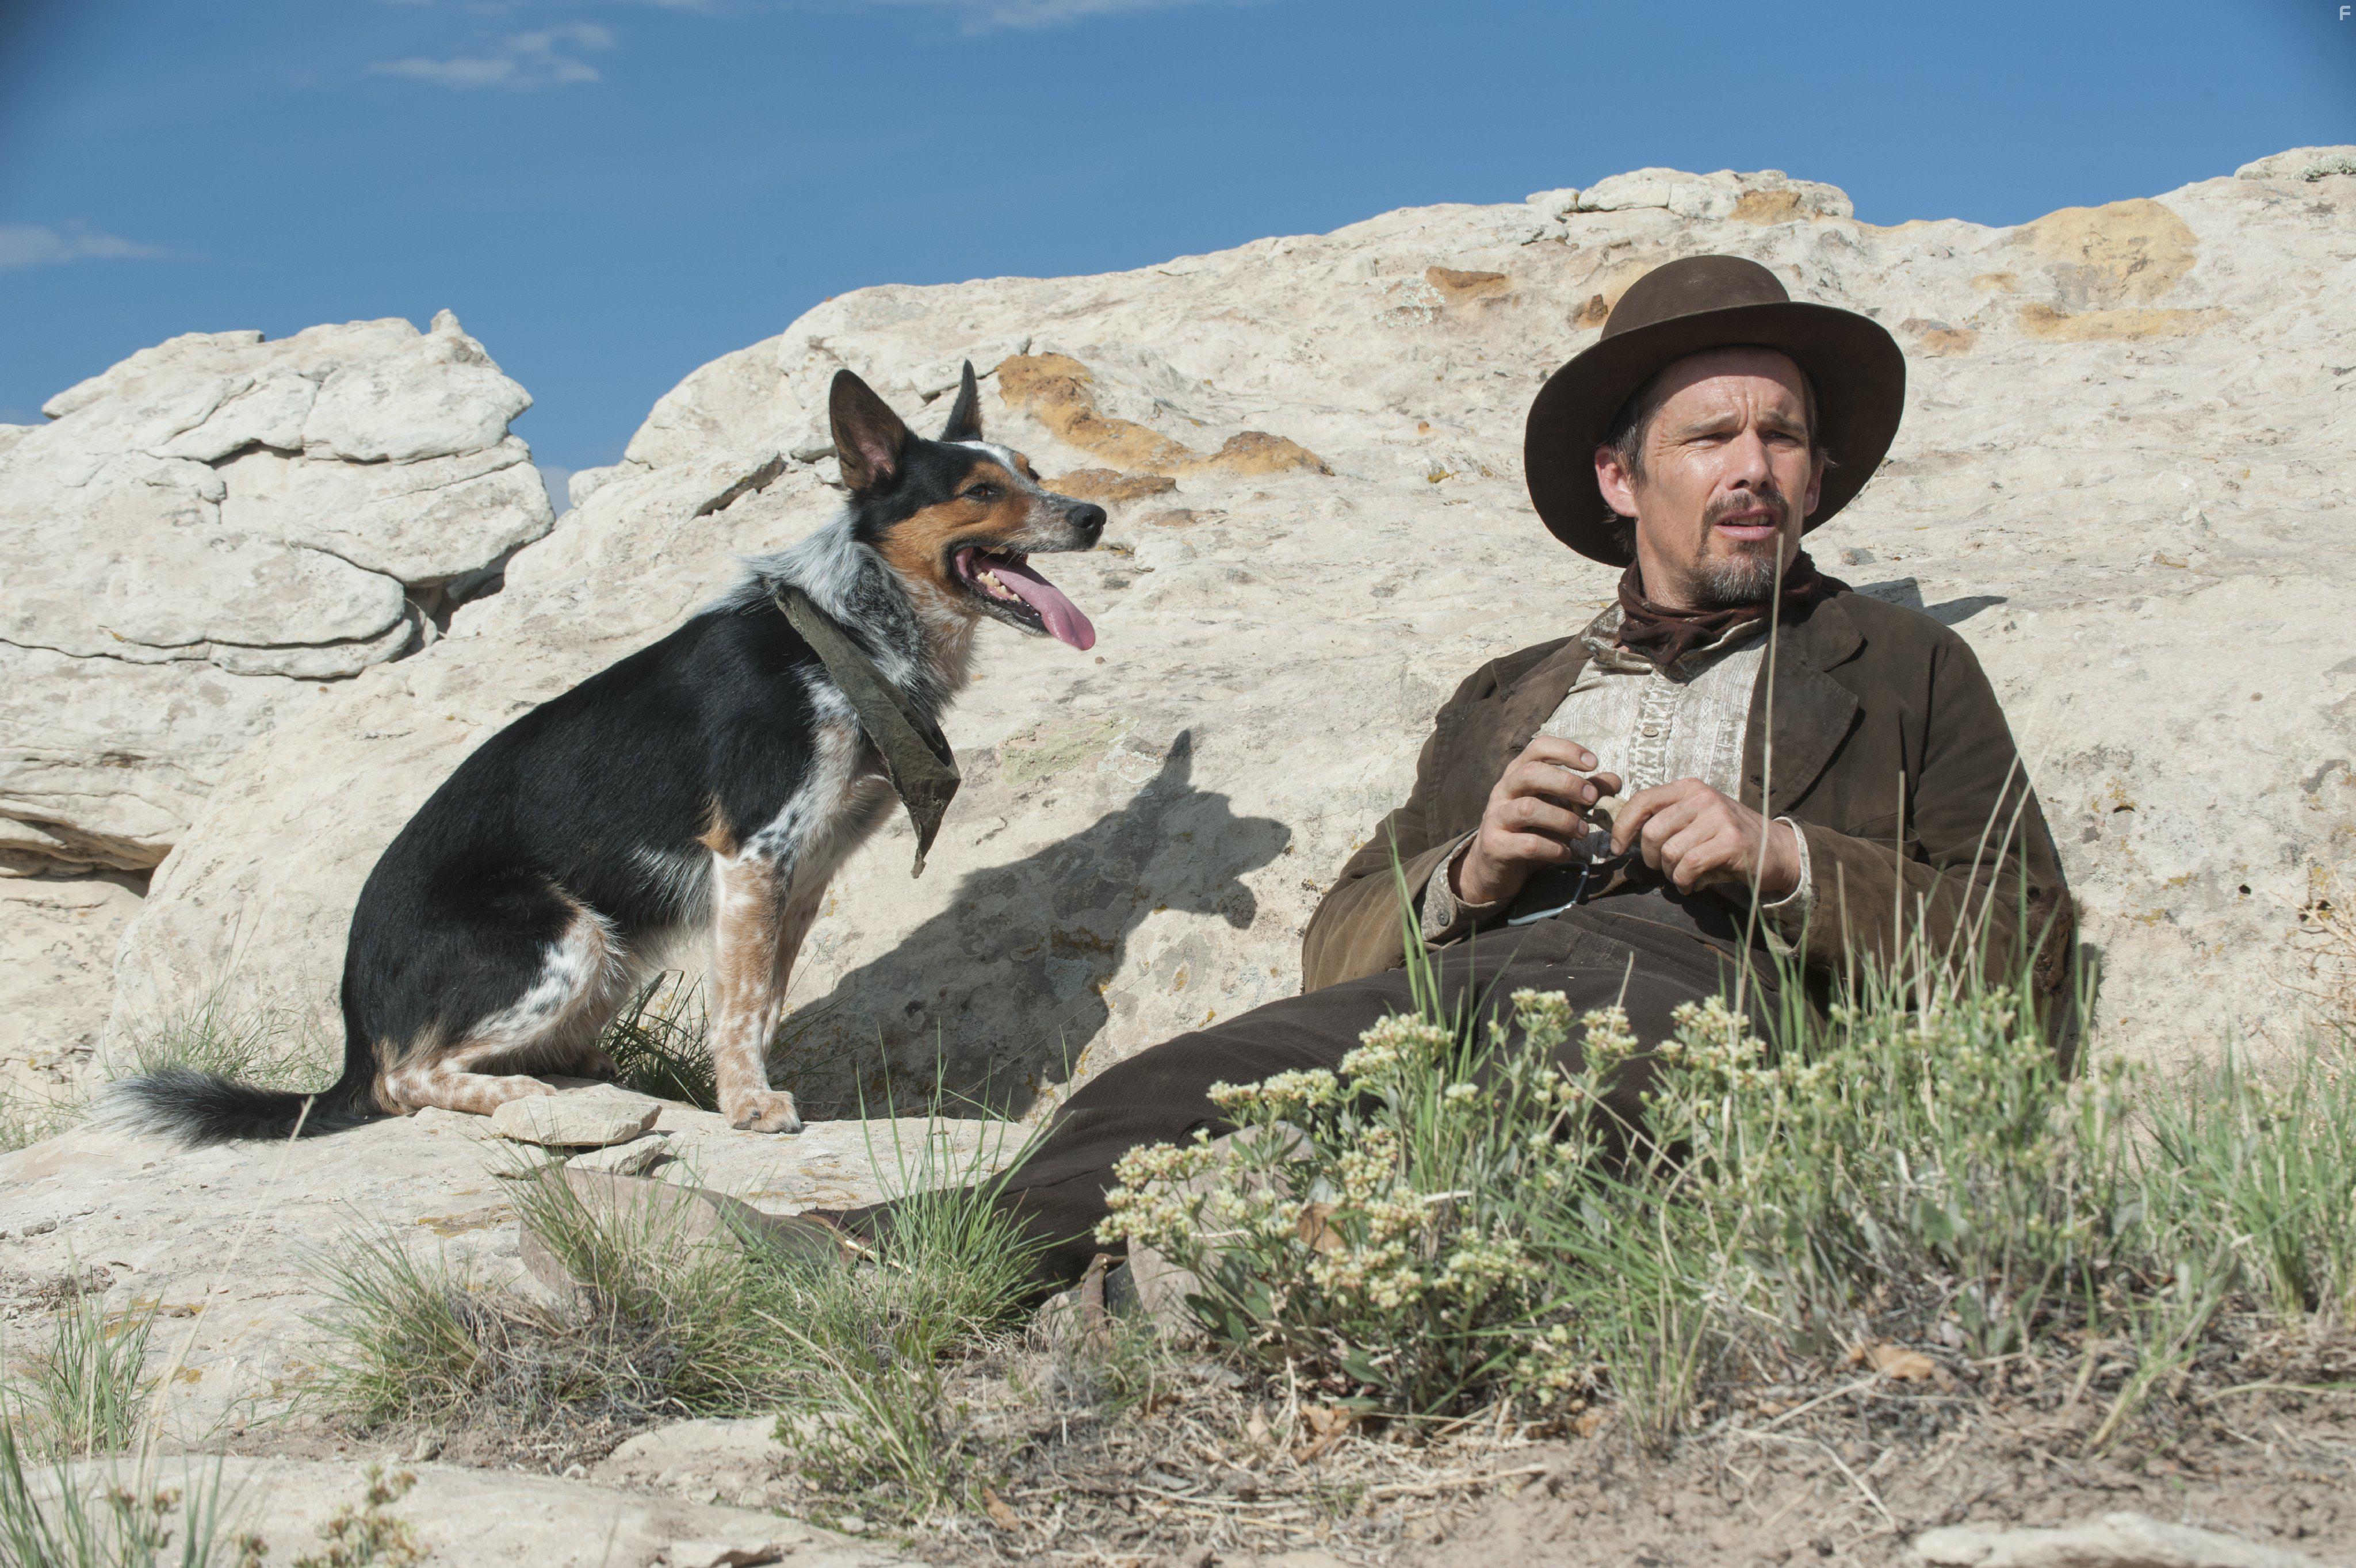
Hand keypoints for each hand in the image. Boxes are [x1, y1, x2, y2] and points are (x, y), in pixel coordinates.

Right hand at [1453, 736, 1622, 907]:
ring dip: (1563, 819)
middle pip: (1531, 773)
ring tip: (1583, 831)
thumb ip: (1584, 793)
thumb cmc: (1531, 831)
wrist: (1495, 868)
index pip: (1539, 747)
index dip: (1567, 750)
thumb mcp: (1559, 808)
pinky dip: (1554, 848)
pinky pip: (1528, 844)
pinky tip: (1565, 853)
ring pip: (1528, 808)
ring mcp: (1496, 817)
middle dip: (1566, 783)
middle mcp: (1503, 790)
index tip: (1594, 763)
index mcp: (1518, 774)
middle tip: (1592, 798)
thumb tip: (1614, 780)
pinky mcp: (1495, 845)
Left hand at [1610, 778, 1799, 897]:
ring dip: (1670, 873)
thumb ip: (1665, 820)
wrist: (1776, 850)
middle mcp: (1702, 797)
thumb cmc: (1727, 837)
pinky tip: (1692, 884)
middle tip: (1664, 867)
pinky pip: (1689, 866)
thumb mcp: (1696, 818)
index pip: (1642, 800)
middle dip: (1650, 857)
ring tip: (1682, 876)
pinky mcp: (1730, 842)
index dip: (1622, 826)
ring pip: (1670, 852)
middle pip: (1652, 831)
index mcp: (1689, 788)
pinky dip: (1684, 881)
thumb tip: (1623, 837)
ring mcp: (1718, 818)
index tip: (1617, 847)